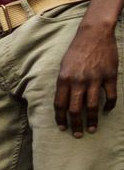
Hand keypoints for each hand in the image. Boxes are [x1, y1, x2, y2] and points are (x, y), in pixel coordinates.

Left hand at [55, 22, 119, 136]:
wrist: (93, 34)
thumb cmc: (76, 50)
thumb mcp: (64, 66)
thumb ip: (64, 83)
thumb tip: (64, 101)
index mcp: (64, 78)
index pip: (60, 104)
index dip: (60, 118)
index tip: (62, 127)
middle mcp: (78, 81)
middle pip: (75, 109)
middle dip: (75, 124)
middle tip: (76, 135)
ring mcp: (94, 79)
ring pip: (92, 106)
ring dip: (91, 120)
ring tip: (91, 129)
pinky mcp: (109, 77)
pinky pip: (110, 97)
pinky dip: (108, 106)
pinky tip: (106, 111)